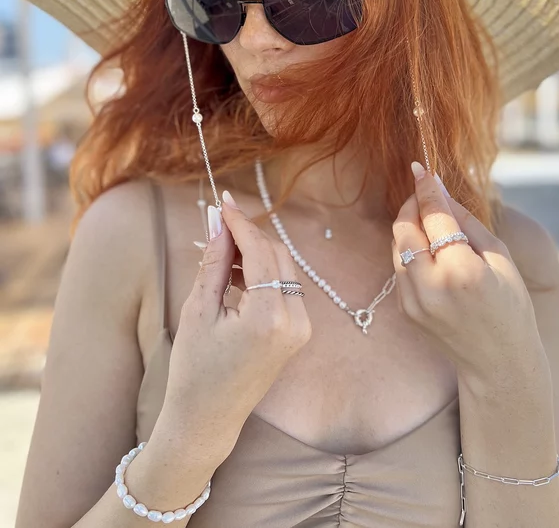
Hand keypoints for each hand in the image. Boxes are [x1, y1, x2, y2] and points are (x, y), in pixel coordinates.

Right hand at [162, 190, 311, 447]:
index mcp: (269, 316)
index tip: (223, 201)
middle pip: (277, 255)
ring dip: (255, 254)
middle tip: (218, 225)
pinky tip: (236, 274)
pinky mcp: (299, 332)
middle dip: (249, 236)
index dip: (240, 222)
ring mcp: (302, 328)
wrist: (209, 419)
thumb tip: (218, 222)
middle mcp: (295, 320)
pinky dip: (263, 274)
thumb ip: (214, 261)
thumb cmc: (195, 369)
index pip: (259, 251)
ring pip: (283, 269)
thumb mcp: (199, 310)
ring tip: (220, 252)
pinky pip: (284, 288)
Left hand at [391, 162, 544, 383]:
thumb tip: (442, 192)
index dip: (427, 190)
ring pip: (397, 247)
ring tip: (428, 219)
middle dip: (410, 205)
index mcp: (461, 272)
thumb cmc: (511, 307)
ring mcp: (412, 302)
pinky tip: (428, 248)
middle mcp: (430, 287)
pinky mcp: (405, 310)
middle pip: (404, 229)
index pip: (434, 217)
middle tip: (423, 192)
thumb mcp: (501, 259)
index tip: (422, 169)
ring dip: (408, 227)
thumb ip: (468, 223)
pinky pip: (400, 267)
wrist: (498, 363)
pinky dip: (409, 250)